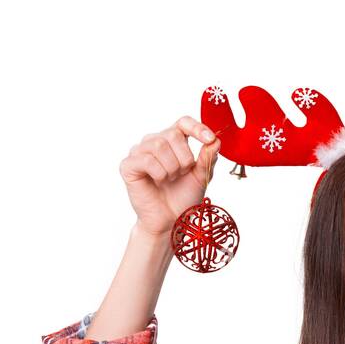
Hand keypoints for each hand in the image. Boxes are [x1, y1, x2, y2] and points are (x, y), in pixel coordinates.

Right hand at [119, 116, 221, 237]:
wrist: (170, 221)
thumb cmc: (184, 198)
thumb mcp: (201, 177)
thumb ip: (208, 158)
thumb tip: (216, 140)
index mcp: (172, 141)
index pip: (183, 122)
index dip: (196, 127)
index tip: (209, 139)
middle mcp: (154, 142)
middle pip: (173, 134)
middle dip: (184, 158)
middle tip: (181, 174)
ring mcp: (139, 152)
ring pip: (159, 145)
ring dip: (172, 167)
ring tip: (170, 179)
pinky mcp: (128, 165)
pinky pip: (147, 160)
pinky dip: (159, 173)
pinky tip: (158, 182)